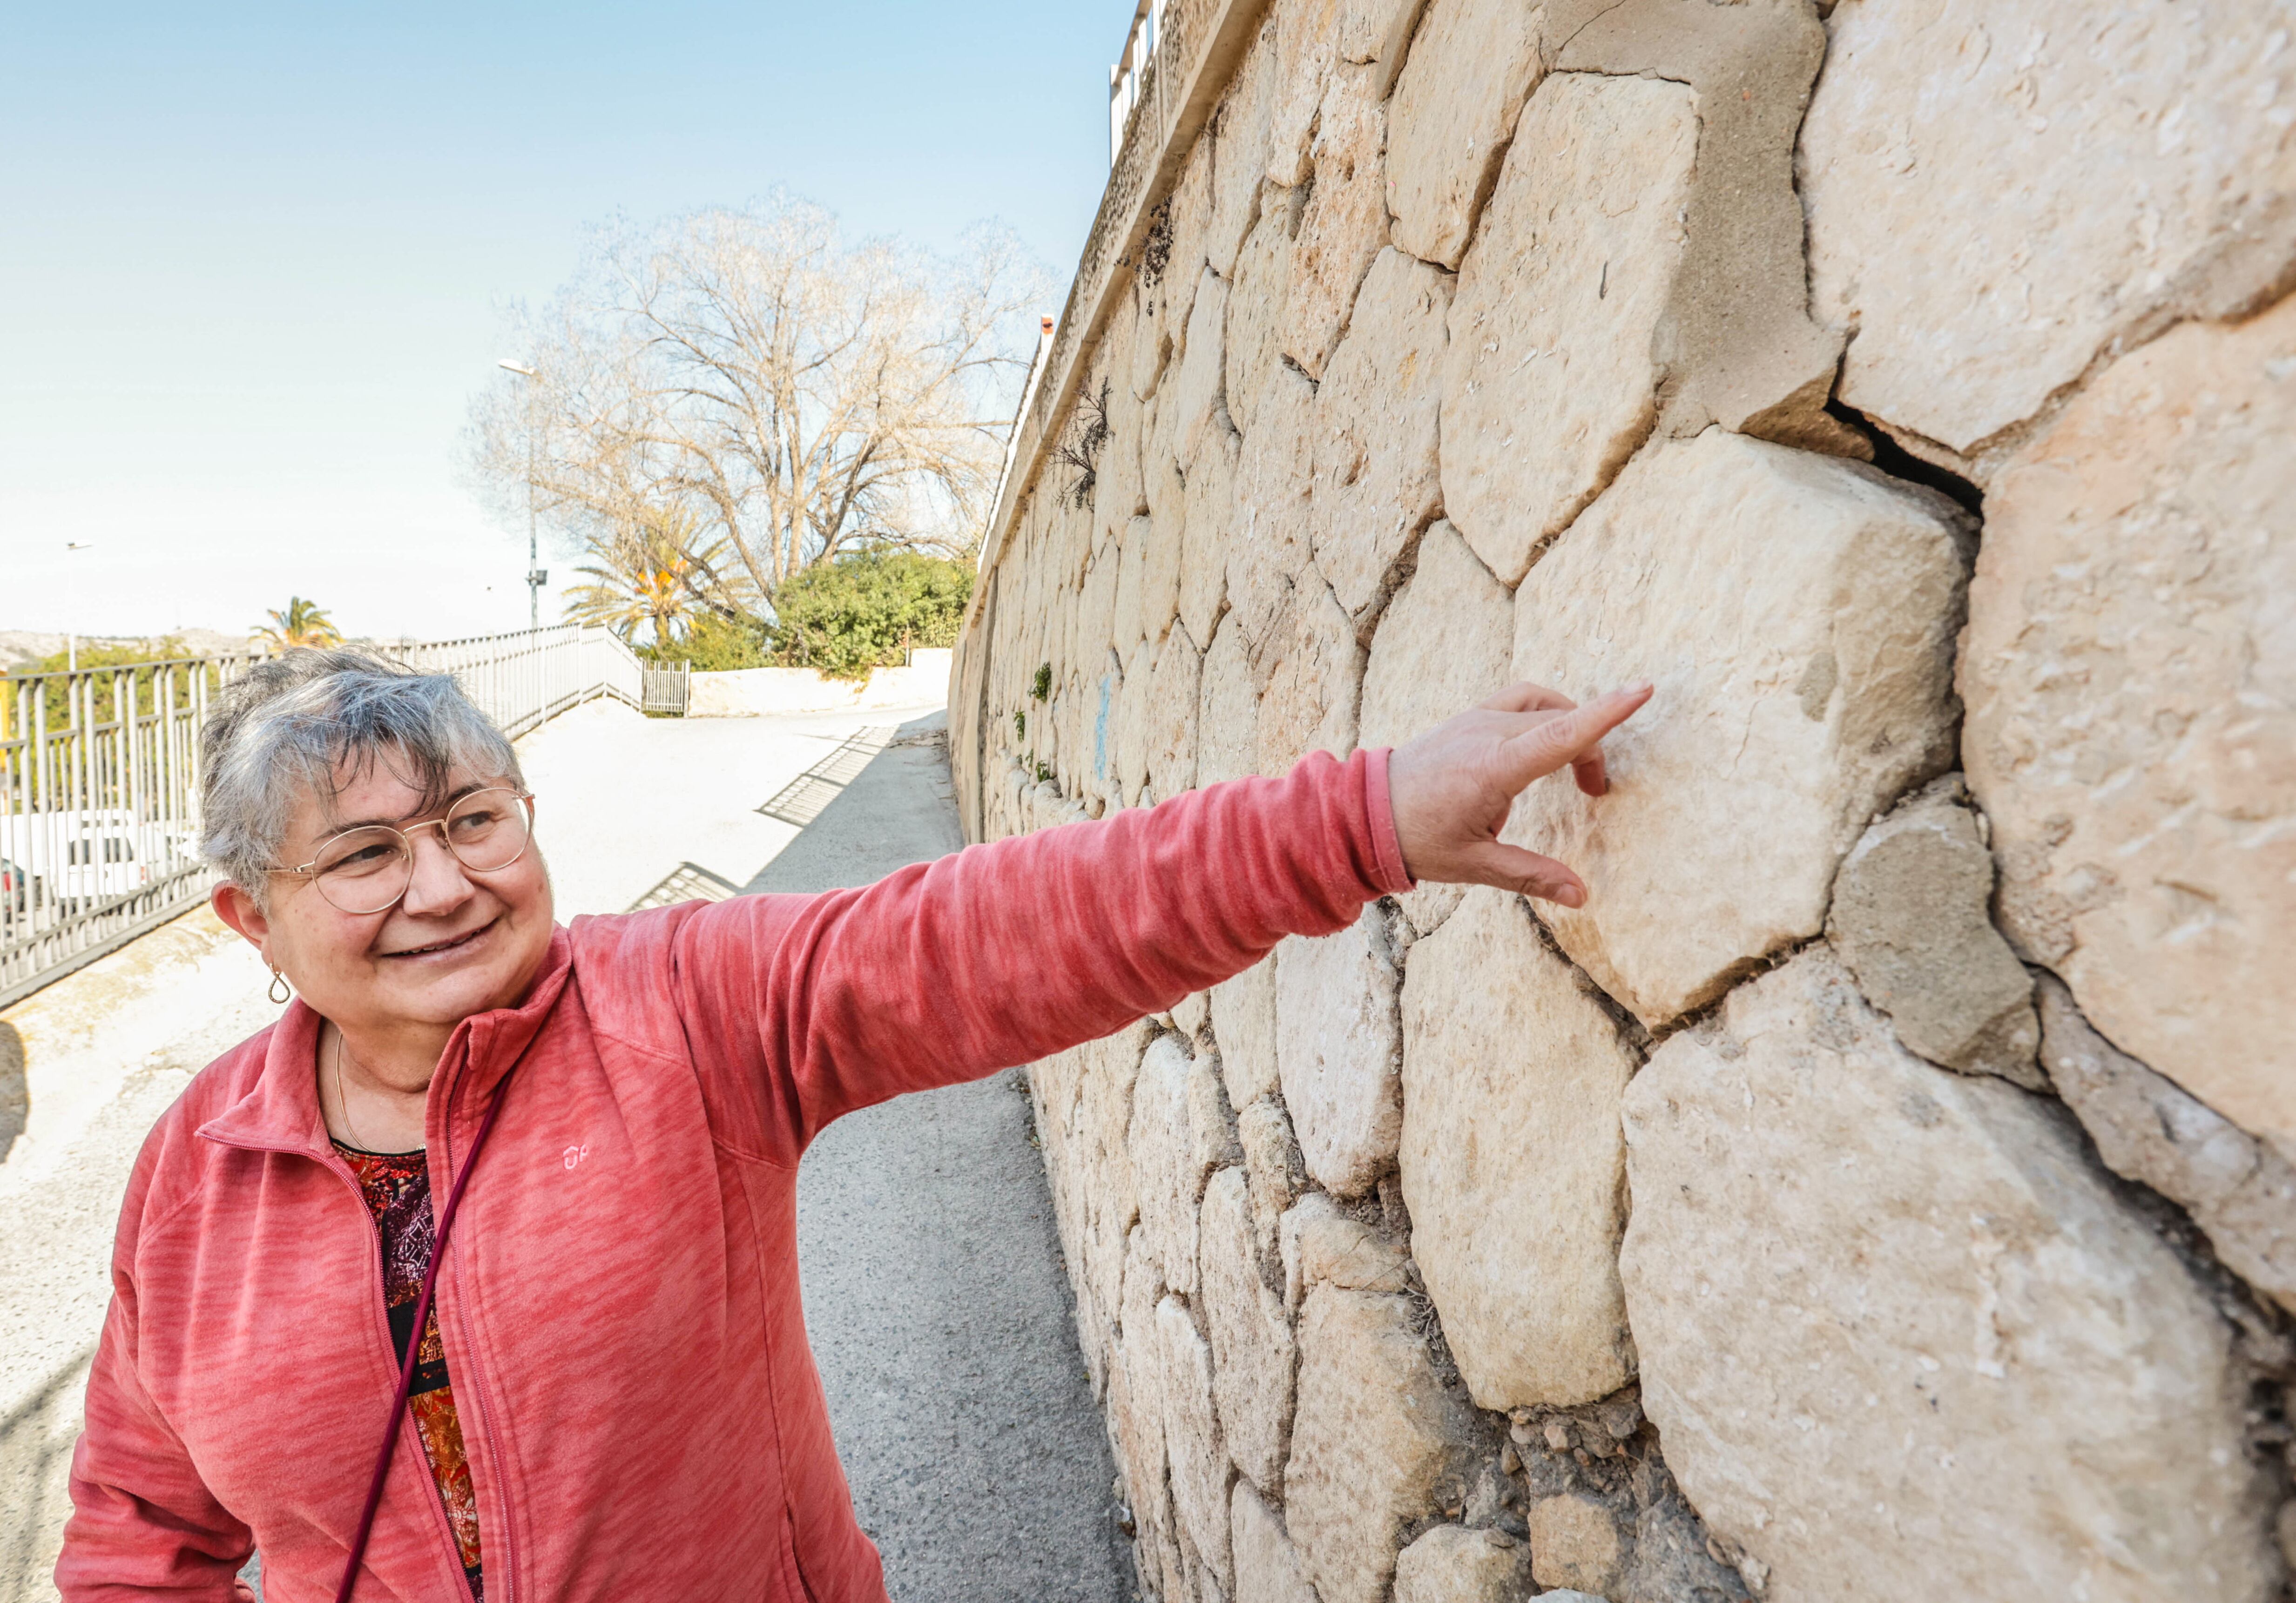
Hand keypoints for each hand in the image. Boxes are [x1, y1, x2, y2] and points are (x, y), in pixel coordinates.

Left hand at [1385, 681, 1653, 907]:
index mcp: (1494, 769)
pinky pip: (1520, 701)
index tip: (1643, 690)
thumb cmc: (1417, 840)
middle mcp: (1487, 734)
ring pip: (1543, 708)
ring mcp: (1476, 719)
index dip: (1606, 713)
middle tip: (1596, 793)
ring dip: (1570, 729)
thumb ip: (1530, 876)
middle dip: (1591, 751)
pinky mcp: (1468, 717)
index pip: (1562, 734)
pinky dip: (1545, 713)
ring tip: (1576, 773)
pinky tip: (1543, 744)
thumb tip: (1581, 896)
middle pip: (1561, 724)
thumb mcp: (1474, 865)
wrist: (1363, 812)